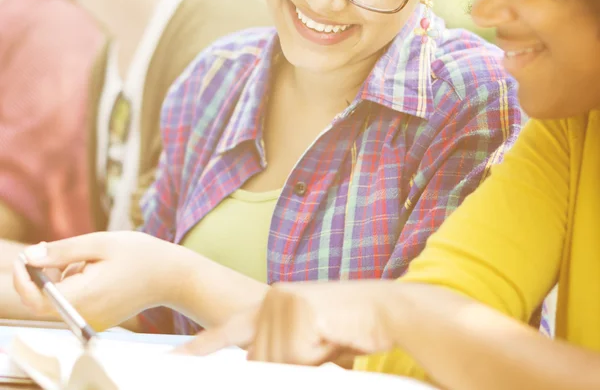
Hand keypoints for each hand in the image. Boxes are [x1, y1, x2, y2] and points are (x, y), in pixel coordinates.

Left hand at [13, 231, 185, 329]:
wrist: (174, 276)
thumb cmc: (141, 255)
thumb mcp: (101, 243)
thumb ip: (62, 251)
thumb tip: (29, 256)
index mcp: (84, 296)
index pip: (37, 299)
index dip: (23, 279)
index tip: (25, 256)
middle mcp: (86, 315)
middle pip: (47, 299)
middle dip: (46, 274)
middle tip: (59, 248)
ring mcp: (93, 320)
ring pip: (62, 298)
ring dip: (65, 276)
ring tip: (94, 257)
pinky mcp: (100, 318)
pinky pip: (76, 302)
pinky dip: (78, 284)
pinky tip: (101, 270)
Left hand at [176, 280, 397, 365]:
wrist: (384, 308)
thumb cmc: (347, 328)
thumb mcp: (306, 343)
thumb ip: (280, 351)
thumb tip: (256, 366)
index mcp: (270, 304)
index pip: (229, 330)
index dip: (203, 347)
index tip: (176, 361)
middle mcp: (272, 299)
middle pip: (260, 359)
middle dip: (289, 365)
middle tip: (321, 343)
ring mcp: (284, 301)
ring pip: (278, 360)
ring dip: (307, 361)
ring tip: (329, 338)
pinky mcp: (300, 307)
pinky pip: (298, 354)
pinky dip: (318, 355)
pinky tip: (333, 335)